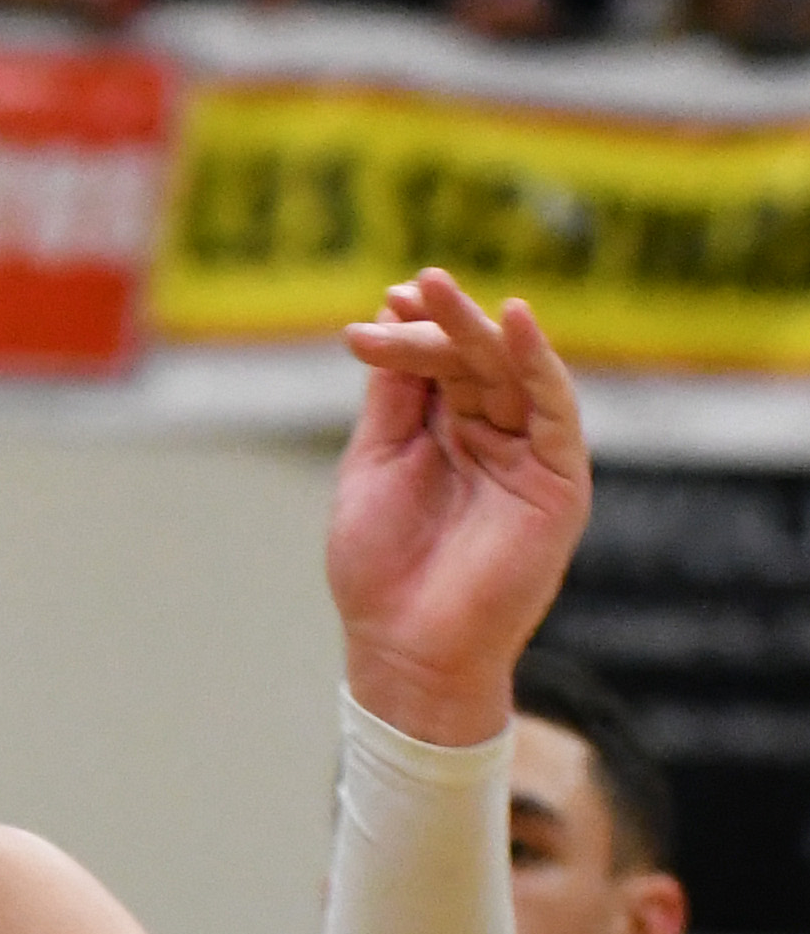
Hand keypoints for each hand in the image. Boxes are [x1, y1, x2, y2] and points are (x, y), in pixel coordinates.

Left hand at [328, 269, 587, 743]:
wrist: (406, 648)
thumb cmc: (380, 569)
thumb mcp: (373, 468)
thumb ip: (392, 401)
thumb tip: (392, 324)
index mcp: (447, 434)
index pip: (436, 366)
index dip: (409, 335)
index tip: (374, 313)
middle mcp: (494, 436)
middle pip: (472, 361)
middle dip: (441, 322)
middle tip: (412, 285)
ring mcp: (529, 454)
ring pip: (511, 372)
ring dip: (478, 328)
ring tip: (441, 291)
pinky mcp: (560, 477)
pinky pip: (554, 407)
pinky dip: (536, 361)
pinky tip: (513, 322)